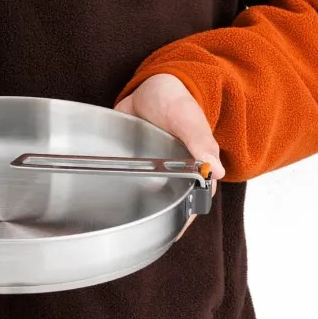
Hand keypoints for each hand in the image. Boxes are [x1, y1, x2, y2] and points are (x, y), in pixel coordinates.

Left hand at [114, 73, 224, 241]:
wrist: (152, 85)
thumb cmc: (177, 102)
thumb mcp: (188, 118)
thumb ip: (200, 142)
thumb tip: (216, 171)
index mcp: (193, 170)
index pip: (191, 202)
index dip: (181, 219)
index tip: (170, 232)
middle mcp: (172, 175)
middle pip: (164, 204)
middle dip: (152, 216)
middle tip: (136, 229)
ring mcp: (150, 170)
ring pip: (142, 196)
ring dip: (131, 205)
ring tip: (115, 219)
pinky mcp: (131, 163)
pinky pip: (123, 180)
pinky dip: (115, 186)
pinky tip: (101, 196)